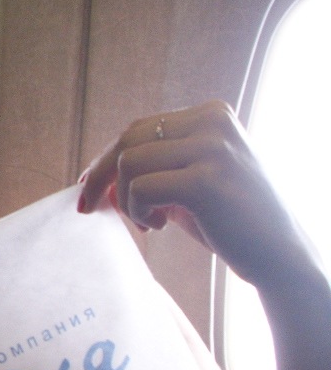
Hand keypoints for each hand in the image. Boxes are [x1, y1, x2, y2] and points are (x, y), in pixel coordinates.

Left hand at [78, 100, 316, 291]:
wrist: (278, 255)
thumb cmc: (229, 220)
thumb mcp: (187, 182)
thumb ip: (149, 170)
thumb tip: (93, 176)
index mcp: (211, 114)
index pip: (139, 128)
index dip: (107, 159)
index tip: (89, 187)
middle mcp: (213, 121)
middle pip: (128, 139)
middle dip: (102, 176)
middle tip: (93, 208)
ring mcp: (212, 147)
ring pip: (129, 162)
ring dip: (125, 198)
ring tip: (149, 221)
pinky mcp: (206, 180)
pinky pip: (141, 188)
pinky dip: (137, 210)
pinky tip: (158, 225)